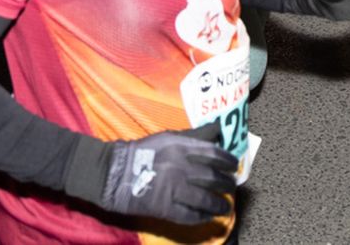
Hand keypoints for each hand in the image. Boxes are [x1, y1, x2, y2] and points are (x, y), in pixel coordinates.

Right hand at [93, 123, 236, 224]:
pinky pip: (189, 215)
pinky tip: (208, 217)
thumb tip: (218, 131)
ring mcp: (174, 189)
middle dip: (227, 184)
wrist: (115, 172)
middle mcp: (181, 167)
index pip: (214, 154)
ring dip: (219, 205)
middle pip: (213, 178)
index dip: (228, 162)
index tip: (234, 166)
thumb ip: (194, 136)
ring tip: (225, 207)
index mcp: (182, 147)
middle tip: (232, 187)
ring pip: (205, 199)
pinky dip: (202, 217)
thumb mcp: (169, 136)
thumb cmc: (143, 152)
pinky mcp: (165, 208)